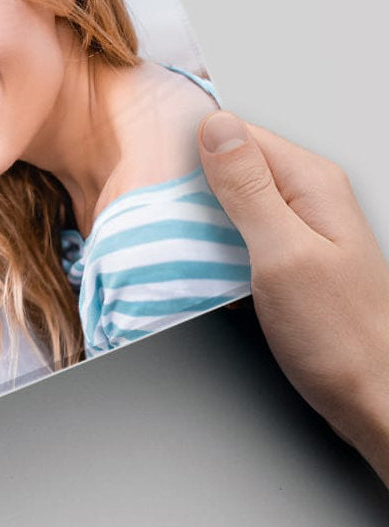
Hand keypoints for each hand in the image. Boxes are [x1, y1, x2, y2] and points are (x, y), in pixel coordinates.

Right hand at [200, 113, 388, 484]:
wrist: (376, 403)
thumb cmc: (339, 338)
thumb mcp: (282, 254)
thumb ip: (246, 188)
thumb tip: (215, 124)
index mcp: (310, 181)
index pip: (234, 133)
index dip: (191, 153)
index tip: (159, 184)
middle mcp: (308, 195)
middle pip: (229, 166)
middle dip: (191, 191)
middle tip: (167, 225)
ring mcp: (300, 226)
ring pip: (228, 201)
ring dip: (198, 222)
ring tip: (180, 249)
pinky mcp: (288, 256)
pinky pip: (237, 233)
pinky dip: (213, 248)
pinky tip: (202, 270)